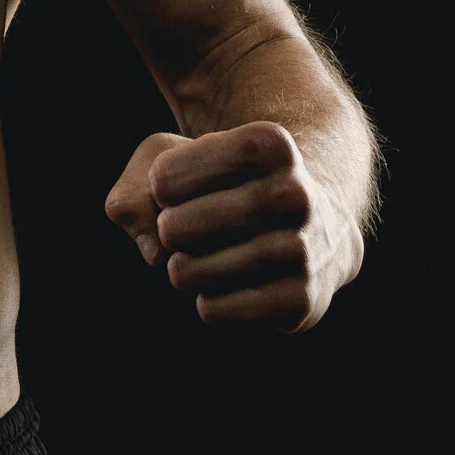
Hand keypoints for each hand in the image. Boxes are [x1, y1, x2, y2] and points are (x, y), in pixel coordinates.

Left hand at [102, 121, 361, 331]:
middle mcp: (293, 193)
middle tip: (185, 229)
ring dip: (182, 270)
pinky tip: (228, 286)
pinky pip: (214, 310)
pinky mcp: (301, 301)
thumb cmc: (229, 188)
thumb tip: (152, 249)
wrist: (319, 231)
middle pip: (172, 228)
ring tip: (204, 259)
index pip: (165, 178)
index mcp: (267, 144)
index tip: (180, 185)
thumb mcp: (180, 162)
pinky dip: (207, 301)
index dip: (159, 187)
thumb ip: (135, 188)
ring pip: (189, 273)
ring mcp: (302, 250)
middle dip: (165, 232)